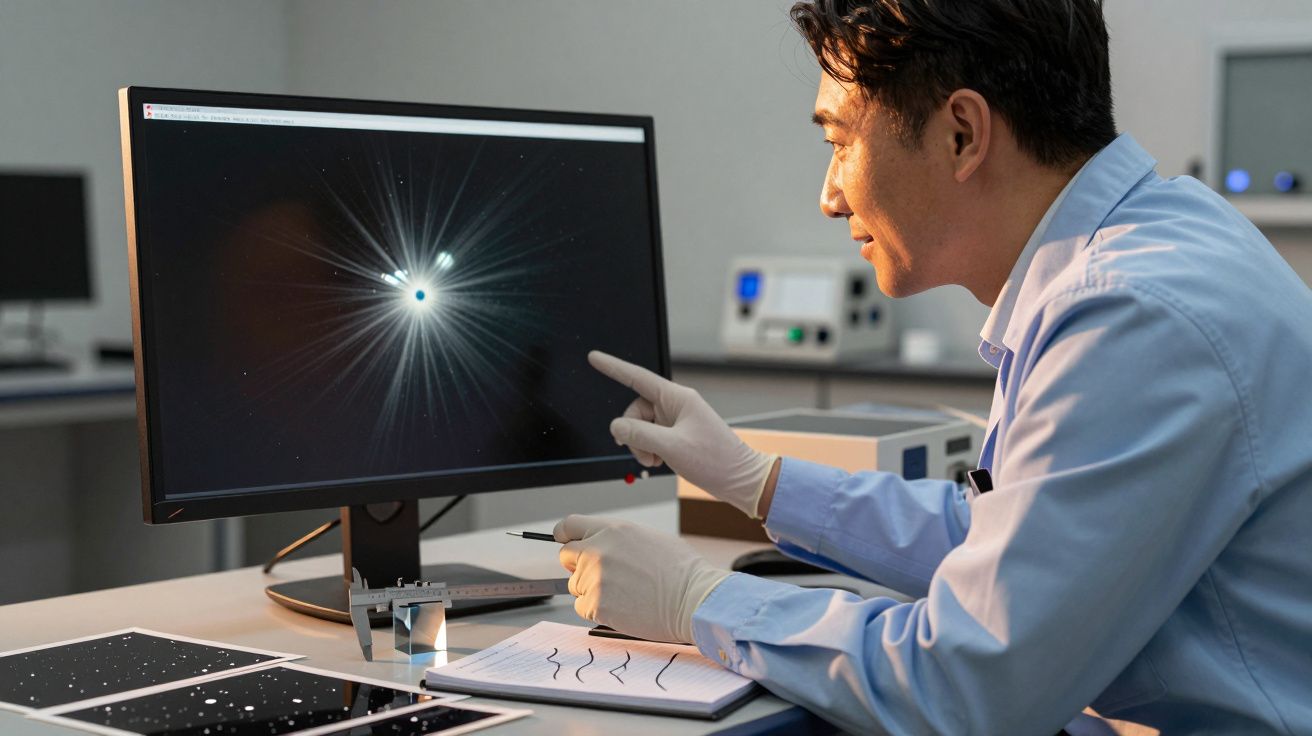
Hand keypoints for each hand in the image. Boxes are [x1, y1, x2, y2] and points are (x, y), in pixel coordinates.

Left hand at [554, 515, 729, 643]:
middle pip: (566, 556)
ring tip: (624, 593)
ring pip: (575, 585)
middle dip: (578, 565)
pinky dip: (597, 610)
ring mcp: (595, 579)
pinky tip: (623, 607)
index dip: (565, 535)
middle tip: (603, 576)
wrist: (693, 599)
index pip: (569, 526)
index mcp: (611, 530)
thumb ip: (616, 538)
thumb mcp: (647, 537)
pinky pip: (583, 607)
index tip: (566, 542)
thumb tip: (599, 544)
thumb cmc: (680, 571)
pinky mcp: (596, 605)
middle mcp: (598, 551)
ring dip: (592, 590)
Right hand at [589, 350, 777, 517]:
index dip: (613, 367)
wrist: (739, 479)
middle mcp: (676, 406)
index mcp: (678, 398)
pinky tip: (659, 462)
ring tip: (655, 462)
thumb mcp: (672, 447)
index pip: (637, 377)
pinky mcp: (677, 435)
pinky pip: (651, 437)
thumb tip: (617, 427)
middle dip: (633, 433)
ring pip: (641, 426)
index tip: (595, 358)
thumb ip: (640, 434)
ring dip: (641, 446)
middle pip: (635, 410)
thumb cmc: (715, 460)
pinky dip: (649, 450)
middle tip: (645, 455)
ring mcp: (676, 421)